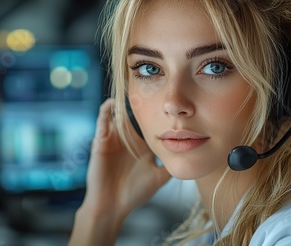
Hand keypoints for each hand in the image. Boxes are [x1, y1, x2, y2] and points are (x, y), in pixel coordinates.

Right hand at [69, 98, 170, 245]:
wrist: (112, 206)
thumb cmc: (133, 194)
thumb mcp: (159, 179)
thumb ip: (171, 167)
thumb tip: (190, 158)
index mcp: (142, 147)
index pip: (150, 125)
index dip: (158, 114)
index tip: (169, 101)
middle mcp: (128, 140)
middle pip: (134, 117)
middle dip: (141, 103)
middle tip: (150, 85)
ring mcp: (114, 140)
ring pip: (119, 116)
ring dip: (123, 104)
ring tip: (131, 89)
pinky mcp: (101, 141)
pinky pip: (102, 122)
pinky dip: (106, 111)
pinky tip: (112, 104)